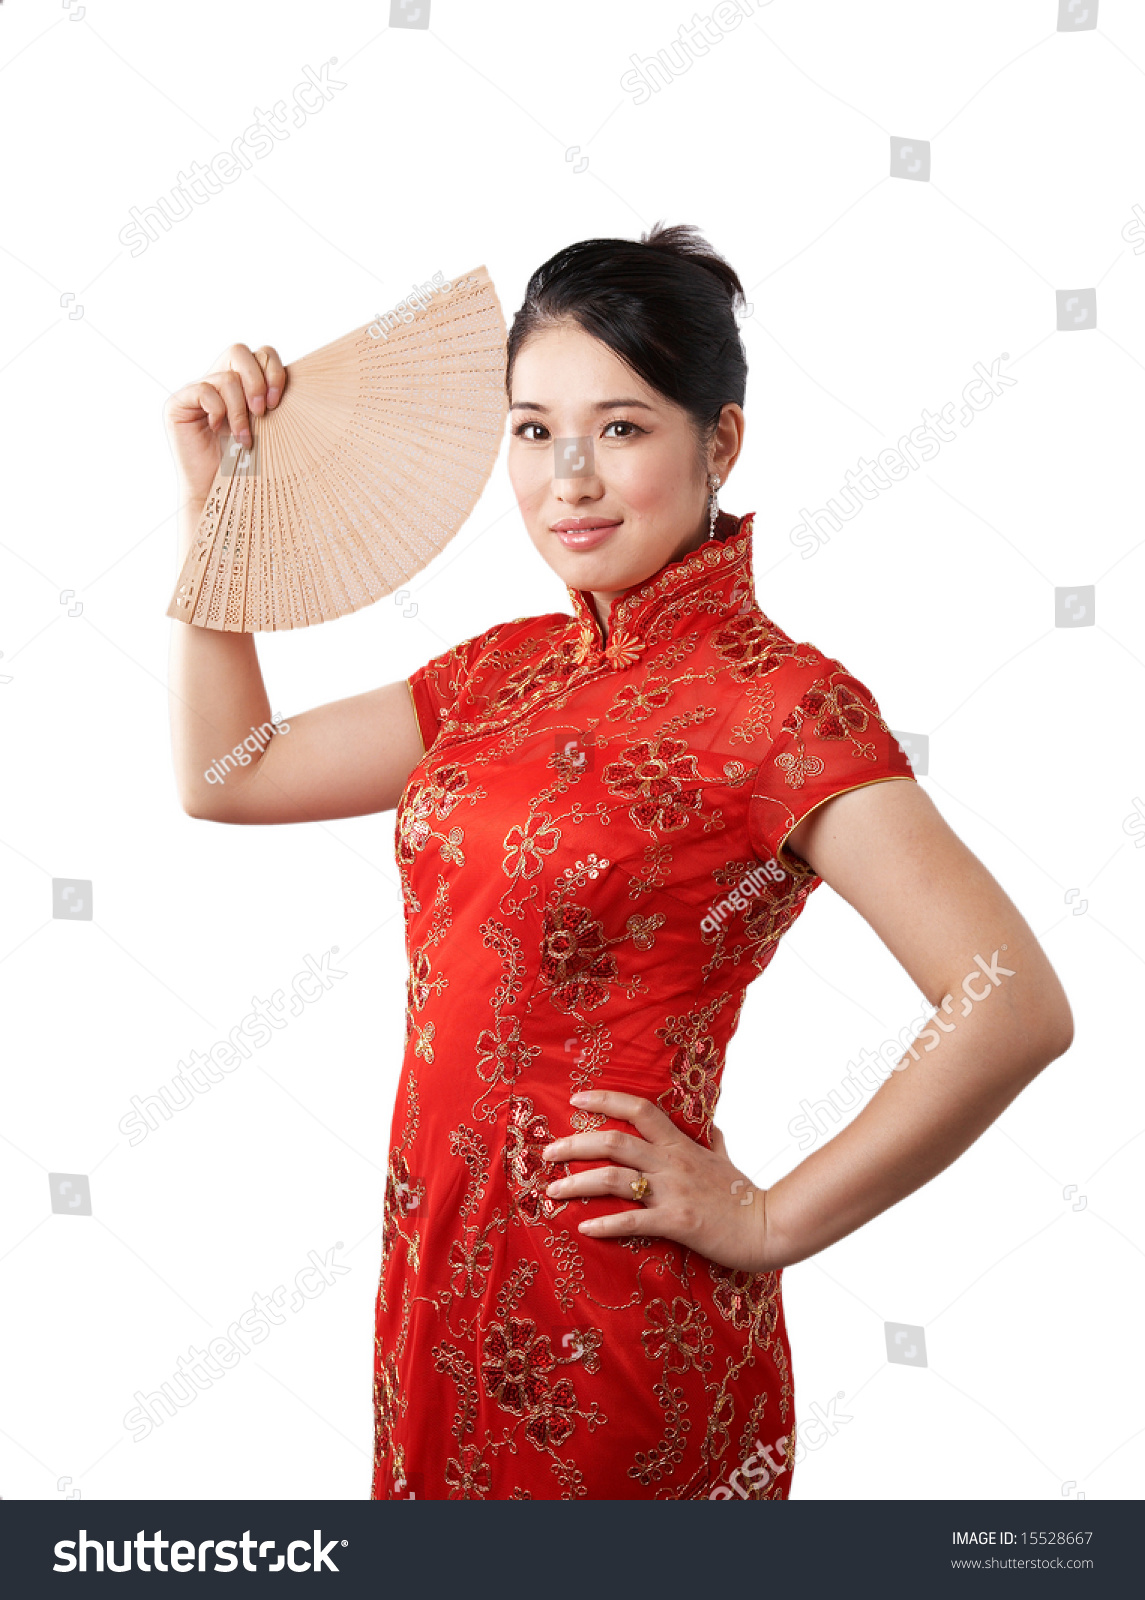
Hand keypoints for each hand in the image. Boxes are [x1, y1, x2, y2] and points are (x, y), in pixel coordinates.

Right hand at [164, 342, 286, 506]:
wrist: (220, 493)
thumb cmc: (248, 464)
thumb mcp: (268, 428)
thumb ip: (271, 401)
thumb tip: (292, 379)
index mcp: (243, 383)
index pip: (261, 354)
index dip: (273, 372)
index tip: (277, 403)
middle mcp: (219, 381)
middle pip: (239, 351)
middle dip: (256, 381)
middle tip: (263, 412)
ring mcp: (197, 390)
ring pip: (226, 377)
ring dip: (239, 410)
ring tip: (243, 438)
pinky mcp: (179, 403)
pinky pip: (204, 390)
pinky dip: (218, 410)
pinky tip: (218, 430)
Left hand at [540, 1089, 772, 1273]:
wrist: (769, 1226)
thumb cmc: (744, 1195)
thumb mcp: (726, 1159)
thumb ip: (712, 1141)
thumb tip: (709, 1125)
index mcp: (680, 1146)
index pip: (640, 1110)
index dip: (606, 1100)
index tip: (577, 1099)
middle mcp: (672, 1163)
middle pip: (614, 1142)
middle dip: (575, 1144)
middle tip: (547, 1153)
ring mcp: (673, 1192)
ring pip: (615, 1179)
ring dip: (577, 1183)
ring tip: (552, 1191)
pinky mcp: (678, 1223)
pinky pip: (634, 1220)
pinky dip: (606, 1223)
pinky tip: (584, 1227)